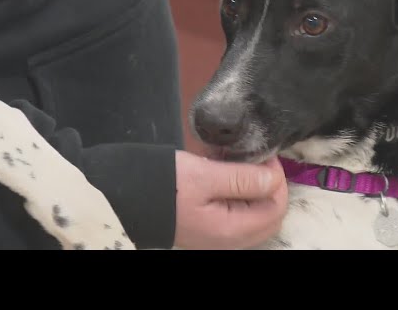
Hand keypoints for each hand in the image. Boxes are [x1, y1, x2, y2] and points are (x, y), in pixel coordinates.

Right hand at [173, 150, 287, 249]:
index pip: (276, 208)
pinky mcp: (208, 228)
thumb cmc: (163, 184)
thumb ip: (242, 179)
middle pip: (269, 215)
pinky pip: (237, 214)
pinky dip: (240, 195)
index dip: (276, 180)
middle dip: (269, 186)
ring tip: (240, 164)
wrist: (121, 196)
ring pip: (254, 214)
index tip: (262, 155)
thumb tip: (274, 179)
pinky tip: (227, 175)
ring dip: (255, 189)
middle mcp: (228, 240)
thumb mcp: (204, 175)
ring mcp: (217, 237)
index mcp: (231, 230)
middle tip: (255, 159)